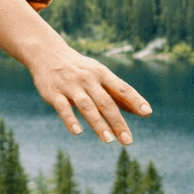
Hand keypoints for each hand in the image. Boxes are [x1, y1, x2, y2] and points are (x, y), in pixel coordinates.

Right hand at [0, 0, 152, 142]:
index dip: (134, 99)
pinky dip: (70, 120)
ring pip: (86, 106)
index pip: (121, 87)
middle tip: (128, 141)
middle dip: (117, 122)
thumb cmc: (79, 68)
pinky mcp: (53, 93)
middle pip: (105, 102)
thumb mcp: (99, 75)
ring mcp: (70, 86)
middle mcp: (87, 79)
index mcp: (101, 74)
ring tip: (109, 140)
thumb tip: (144, 112)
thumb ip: (118, 94)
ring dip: (98, 123)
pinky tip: (77, 132)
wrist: (46, 52)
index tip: (147, 112)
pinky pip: (63, 108)